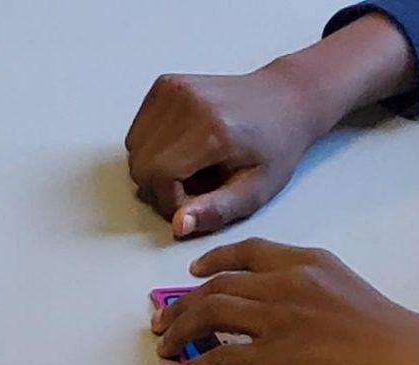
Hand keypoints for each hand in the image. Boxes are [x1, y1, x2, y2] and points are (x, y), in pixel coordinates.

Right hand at [126, 65, 324, 238]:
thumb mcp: (254, 192)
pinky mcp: (165, 84)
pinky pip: (138, 130)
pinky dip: (152, 148)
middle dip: (159, 189)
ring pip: (134, 148)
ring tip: (189, 172)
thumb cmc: (274, 148)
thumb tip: (177, 225)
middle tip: (192, 192)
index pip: (159, 175)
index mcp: (211, 128)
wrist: (283, 99)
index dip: (169, 202)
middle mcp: (186, 102)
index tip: (195, 205)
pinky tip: (181, 152)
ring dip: (155, 170)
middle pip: (141, 163)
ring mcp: (172, 88)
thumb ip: (215, 211)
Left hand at [155, 240, 418, 364]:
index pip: (247, 252)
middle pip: (218, 285)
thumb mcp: (347, 290)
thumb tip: (291, 314)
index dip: (213, 262)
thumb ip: (313, 291)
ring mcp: (277, 319)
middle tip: (162, 321)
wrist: (410, 355)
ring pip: (210, 315)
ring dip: (179, 332)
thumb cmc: (390, 334)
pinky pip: (217, 360)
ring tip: (163, 349)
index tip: (193, 275)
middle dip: (182, 303)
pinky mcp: (274, 358)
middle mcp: (285, 282)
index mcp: (305, 261)